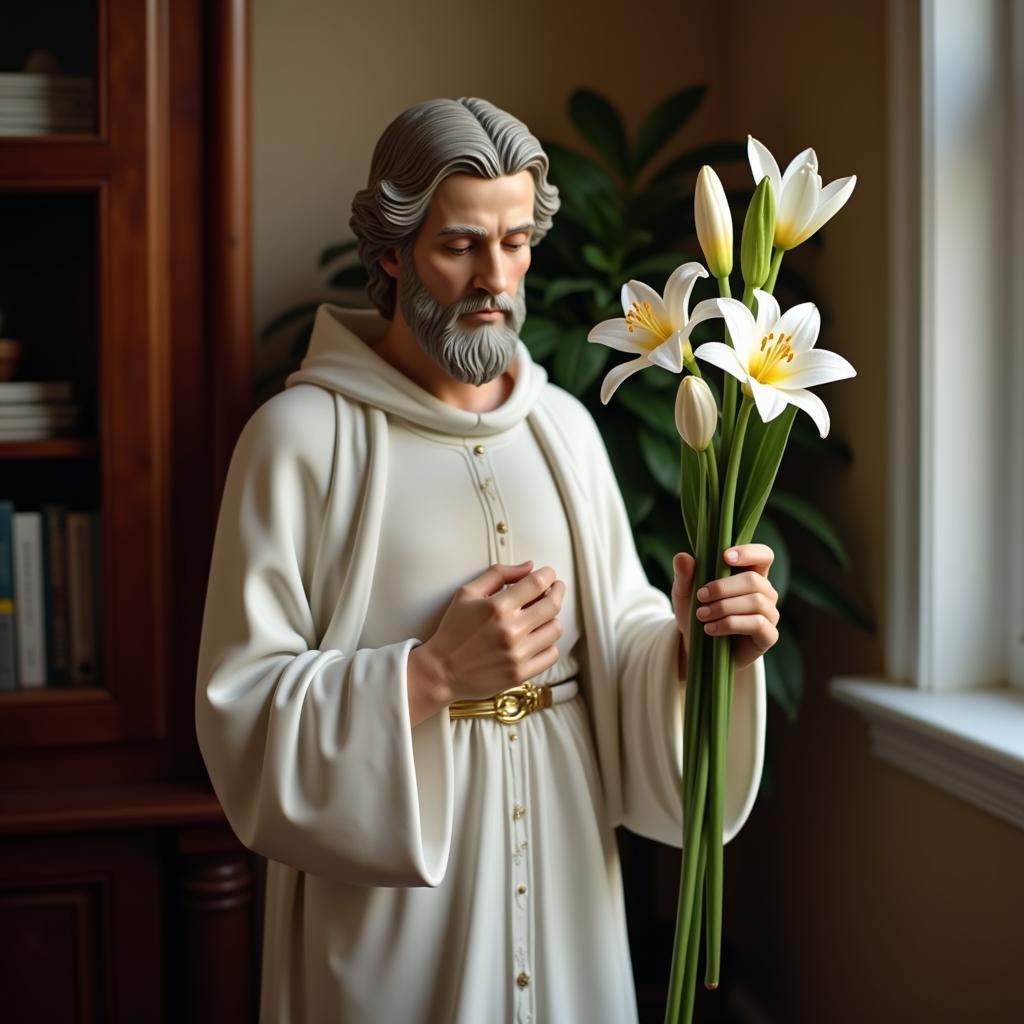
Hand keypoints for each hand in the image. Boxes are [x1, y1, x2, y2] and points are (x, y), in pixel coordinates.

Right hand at [409, 561, 564, 717]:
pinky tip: (538, 639)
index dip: (548, 575)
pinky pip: (551, 655)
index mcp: (498, 607)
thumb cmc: (453, 630)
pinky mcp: (520, 674)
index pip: (537, 583)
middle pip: (552, 605)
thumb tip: (528, 566)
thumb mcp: (467, 593)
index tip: (549, 574)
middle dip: (557, 591)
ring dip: (552, 619)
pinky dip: (548, 645)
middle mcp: (511, 630)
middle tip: (554, 588)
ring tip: (542, 617)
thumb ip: (498, 574)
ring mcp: (517, 654)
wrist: (441, 671)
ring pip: (555, 630)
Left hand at [672, 543, 779, 672]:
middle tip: (700, 596)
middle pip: (754, 580)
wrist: (698, 648)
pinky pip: (757, 624)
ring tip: (701, 615)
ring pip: (756, 601)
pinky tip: (710, 629)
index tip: (725, 557)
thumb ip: (684, 575)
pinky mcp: (768, 635)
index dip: (749, 552)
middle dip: (723, 587)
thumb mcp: (685, 593)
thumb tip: (682, 557)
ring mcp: (770, 614)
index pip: (763, 555)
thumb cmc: (696, 613)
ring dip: (724, 607)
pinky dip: (730, 624)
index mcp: (750, 574)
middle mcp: (765, 592)